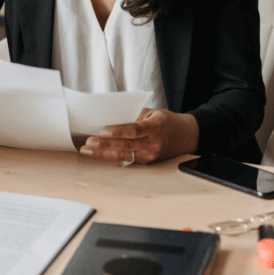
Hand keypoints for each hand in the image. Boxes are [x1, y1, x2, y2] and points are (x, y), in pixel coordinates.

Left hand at [79, 108, 198, 163]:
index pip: (134, 130)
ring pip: (123, 155)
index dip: (118, 132)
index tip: (103, 130)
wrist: (185, 136)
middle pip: (126, 145)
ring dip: (103, 153)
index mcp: (155, 127)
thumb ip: (134, 116)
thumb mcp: (152, 112)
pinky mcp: (147, 162)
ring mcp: (150, 155)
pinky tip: (99, 153)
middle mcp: (153, 143)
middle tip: (88, 143)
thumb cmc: (166, 121)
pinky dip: (112, 155)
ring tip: (88, 150)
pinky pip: (127, 158)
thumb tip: (111, 119)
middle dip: (104, 145)